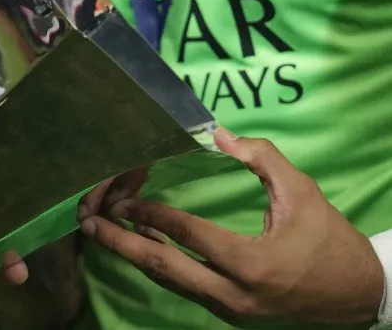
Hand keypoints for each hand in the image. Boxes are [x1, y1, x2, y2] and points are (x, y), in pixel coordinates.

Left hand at [79, 128, 385, 326]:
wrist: (358, 296)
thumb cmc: (330, 241)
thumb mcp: (302, 193)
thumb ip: (262, 159)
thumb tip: (219, 134)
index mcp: (249, 264)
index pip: (185, 236)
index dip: (149, 214)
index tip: (122, 197)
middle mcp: (231, 295)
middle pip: (162, 268)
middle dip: (119, 243)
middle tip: (87, 222)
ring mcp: (227, 310)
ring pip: (168, 281)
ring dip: (134, 253)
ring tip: (102, 229)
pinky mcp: (227, 313)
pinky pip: (183, 287)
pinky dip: (158, 264)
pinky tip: (140, 242)